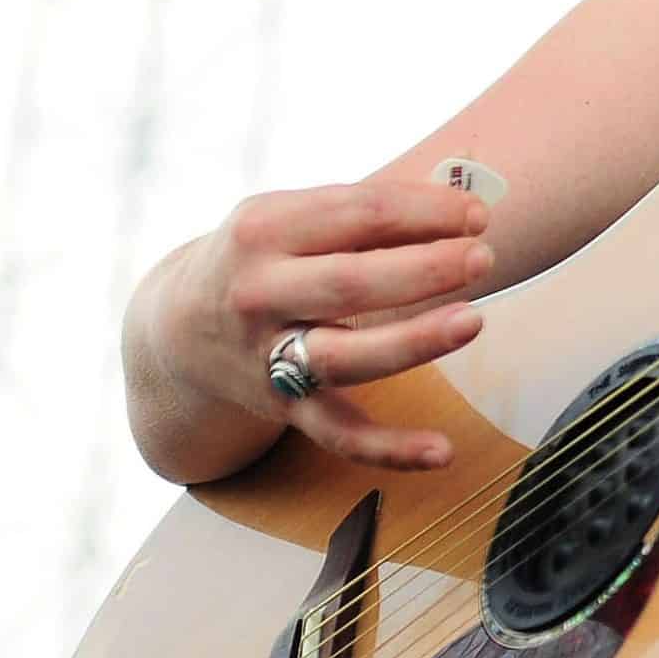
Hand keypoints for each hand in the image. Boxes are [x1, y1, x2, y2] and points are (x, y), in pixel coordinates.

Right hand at [161, 182, 493, 470]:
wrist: (177, 331)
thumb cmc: (262, 259)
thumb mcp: (289, 218)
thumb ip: (362, 213)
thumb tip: (461, 206)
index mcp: (264, 229)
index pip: (357, 213)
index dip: (425, 211)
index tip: (478, 214)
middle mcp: (260, 293)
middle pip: (351, 283)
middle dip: (424, 269)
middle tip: (482, 257)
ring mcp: (269, 356)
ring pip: (348, 357)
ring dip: (415, 342)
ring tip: (473, 320)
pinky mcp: (284, 408)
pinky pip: (341, 434)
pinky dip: (391, 448)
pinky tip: (443, 451)